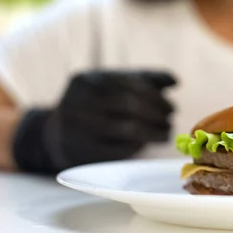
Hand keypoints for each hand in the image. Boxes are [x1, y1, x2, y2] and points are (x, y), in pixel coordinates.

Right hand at [13, 71, 176, 173]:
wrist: (57, 135)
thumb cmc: (94, 105)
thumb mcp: (111, 85)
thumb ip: (143, 79)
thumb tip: (175, 80)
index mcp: (86, 80)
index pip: (130, 85)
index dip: (156, 96)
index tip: (171, 106)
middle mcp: (79, 102)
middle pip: (131, 106)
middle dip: (157, 113)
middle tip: (170, 119)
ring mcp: (79, 129)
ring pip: (130, 129)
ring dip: (155, 131)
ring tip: (166, 131)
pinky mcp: (84, 153)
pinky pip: (121, 150)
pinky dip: (141, 145)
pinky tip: (148, 142)